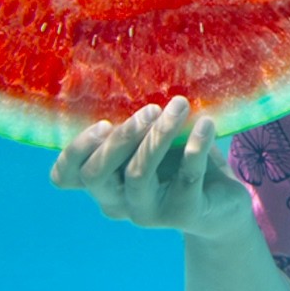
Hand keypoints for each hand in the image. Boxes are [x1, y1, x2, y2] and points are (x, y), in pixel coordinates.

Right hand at [50, 96, 251, 239]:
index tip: (103, 122)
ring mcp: (148, 213)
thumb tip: (136, 77)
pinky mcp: (184, 214)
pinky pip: (187, 177)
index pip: (66, 176)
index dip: (74, 152)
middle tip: (150, 109)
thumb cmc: (179, 162)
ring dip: (158, 135)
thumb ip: (137, 124)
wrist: (223, 201)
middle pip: (96, 174)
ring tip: (180, 105)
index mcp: (103, 182)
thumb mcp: (153, 141)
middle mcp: (118, 202)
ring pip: (138, 174)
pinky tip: (206, 124)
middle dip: (120, 137)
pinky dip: (195, 146)